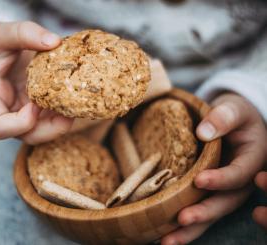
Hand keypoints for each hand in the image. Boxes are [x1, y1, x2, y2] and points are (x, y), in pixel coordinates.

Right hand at [0, 21, 72, 143]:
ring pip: (43, 131)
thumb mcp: (0, 32)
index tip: (35, 104)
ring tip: (77, 104)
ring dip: (62, 123)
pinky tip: (75, 97)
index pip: (0, 127)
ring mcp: (21, 111)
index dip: (20, 123)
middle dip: (51, 130)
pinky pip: (51, 117)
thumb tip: (54, 41)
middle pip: (27, 136)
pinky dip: (64, 112)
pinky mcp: (35, 106)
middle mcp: (6, 111)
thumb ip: (23, 33)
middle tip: (70, 113)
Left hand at [161, 93, 266, 244]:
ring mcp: (225, 190)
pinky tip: (164, 236)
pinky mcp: (210, 193)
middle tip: (184, 219)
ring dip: (191, 229)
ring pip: (212, 214)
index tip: (200, 180)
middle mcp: (240, 180)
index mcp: (252, 159)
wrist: (230, 122)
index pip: (239, 173)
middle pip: (225, 202)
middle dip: (205, 212)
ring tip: (167, 241)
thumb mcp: (233, 109)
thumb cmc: (234, 114)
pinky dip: (184, 227)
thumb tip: (203, 133)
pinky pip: (199, 211)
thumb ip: (223, 117)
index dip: (222, 179)